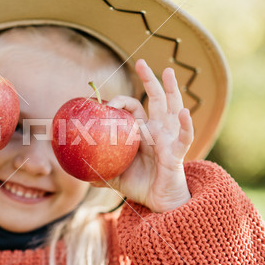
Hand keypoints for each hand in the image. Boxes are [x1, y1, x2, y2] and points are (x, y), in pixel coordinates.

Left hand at [92, 59, 193, 212]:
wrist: (158, 202)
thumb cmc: (139, 185)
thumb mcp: (115, 176)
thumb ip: (100, 171)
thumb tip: (79, 173)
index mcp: (142, 133)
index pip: (133, 109)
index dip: (120, 102)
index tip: (105, 101)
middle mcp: (157, 131)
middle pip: (155, 100)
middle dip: (150, 80)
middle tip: (141, 62)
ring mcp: (169, 139)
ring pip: (172, 109)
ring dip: (171, 90)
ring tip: (168, 72)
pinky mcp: (177, 153)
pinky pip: (184, 137)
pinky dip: (185, 124)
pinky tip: (184, 112)